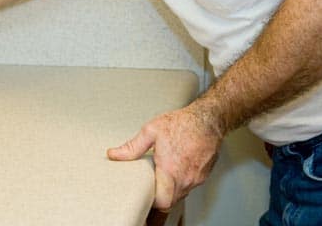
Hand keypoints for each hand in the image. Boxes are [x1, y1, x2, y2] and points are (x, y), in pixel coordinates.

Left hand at [107, 105, 221, 210]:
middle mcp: (185, 178)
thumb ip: (132, 147)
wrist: (207, 120)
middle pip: (171, 202)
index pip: (162, 202)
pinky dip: (181, 182)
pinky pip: (190, 186)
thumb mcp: (151, 130)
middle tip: (151, 187)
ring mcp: (196, 178)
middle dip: (160, 198)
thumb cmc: (181, 123)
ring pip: (181, 194)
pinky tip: (176, 169)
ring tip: (162, 176)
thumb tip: (114, 154)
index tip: (145, 194)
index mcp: (171, 170)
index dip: (152, 202)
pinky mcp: (203, 175)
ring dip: (171, 190)